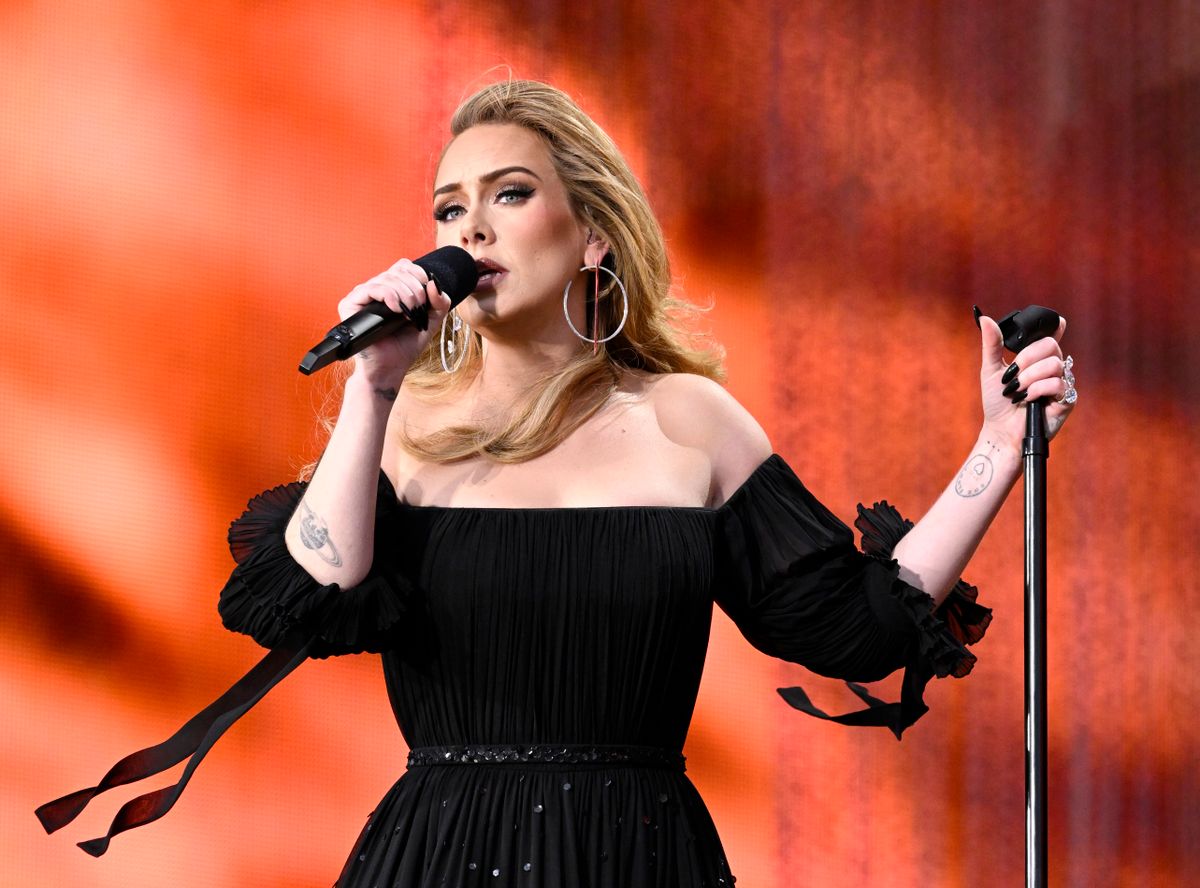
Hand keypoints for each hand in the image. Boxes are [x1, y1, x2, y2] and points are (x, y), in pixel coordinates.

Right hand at [337, 258, 451, 389]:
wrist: (391, 368)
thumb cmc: (406, 345)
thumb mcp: (431, 320)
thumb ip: (440, 301)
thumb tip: (434, 282)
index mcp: (391, 289)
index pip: (404, 266)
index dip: (418, 276)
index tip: (426, 296)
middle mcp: (375, 289)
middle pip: (397, 271)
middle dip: (415, 289)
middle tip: (418, 309)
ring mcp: (362, 296)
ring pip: (386, 278)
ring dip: (405, 294)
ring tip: (409, 313)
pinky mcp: (349, 305)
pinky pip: (370, 288)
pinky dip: (388, 295)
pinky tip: (396, 309)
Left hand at [977, 312, 1075, 449]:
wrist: (1000, 430)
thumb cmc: (997, 402)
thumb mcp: (991, 370)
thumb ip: (992, 345)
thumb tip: (984, 319)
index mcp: (1036, 359)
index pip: (1050, 336)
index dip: (1055, 327)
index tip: (1058, 323)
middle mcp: (1051, 368)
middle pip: (1051, 346)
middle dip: (1027, 358)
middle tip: (1013, 375)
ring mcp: (1061, 383)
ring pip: (1054, 364)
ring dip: (1029, 377)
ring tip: (1017, 391)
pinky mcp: (1067, 400)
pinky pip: (1058, 384)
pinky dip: (1038, 389)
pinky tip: (1028, 398)